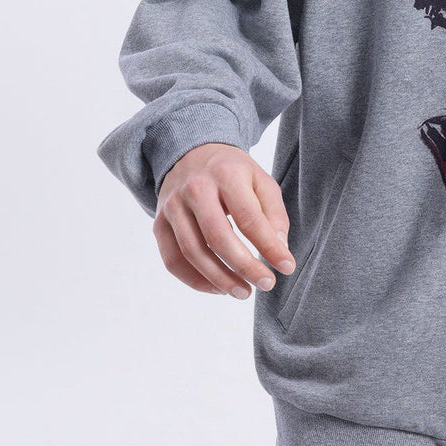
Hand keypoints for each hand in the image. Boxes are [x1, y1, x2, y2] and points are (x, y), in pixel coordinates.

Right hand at [152, 142, 295, 299]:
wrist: (190, 154)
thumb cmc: (233, 172)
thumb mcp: (260, 180)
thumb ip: (274, 213)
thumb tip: (279, 250)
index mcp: (226, 174)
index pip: (249, 217)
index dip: (269, 246)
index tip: (287, 267)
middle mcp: (195, 188)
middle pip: (218, 237)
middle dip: (244, 267)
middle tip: (266, 284)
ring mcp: (172, 206)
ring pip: (193, 253)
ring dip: (220, 279)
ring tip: (244, 292)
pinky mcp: (158, 223)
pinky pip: (173, 260)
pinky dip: (196, 281)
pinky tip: (218, 288)